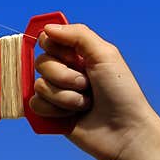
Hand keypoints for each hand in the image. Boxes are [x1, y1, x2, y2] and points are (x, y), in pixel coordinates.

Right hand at [31, 24, 155, 159]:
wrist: (124, 131)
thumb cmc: (121, 92)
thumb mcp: (105, 54)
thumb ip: (77, 34)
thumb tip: (46, 28)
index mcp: (77, 54)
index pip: (48, 40)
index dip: (55, 48)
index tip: (74, 57)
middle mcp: (65, 72)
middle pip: (41, 62)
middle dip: (64, 76)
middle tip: (87, 85)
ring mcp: (57, 93)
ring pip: (38, 85)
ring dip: (65, 97)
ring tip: (85, 104)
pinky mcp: (50, 114)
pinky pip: (35, 105)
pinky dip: (55, 111)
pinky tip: (72, 117)